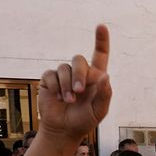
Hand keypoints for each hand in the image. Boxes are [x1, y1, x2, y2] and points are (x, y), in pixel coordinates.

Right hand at [37, 25, 111, 141]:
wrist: (64, 129)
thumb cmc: (85, 120)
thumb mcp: (99, 110)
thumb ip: (105, 94)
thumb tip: (106, 76)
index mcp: (95, 77)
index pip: (100, 55)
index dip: (101, 40)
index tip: (101, 26)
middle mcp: (80, 73)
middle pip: (79, 60)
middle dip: (79, 75)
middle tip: (78, 92)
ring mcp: (64, 75)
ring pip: (64, 68)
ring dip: (66, 86)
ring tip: (69, 101)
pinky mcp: (49, 79)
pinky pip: (51, 75)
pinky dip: (55, 87)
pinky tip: (57, 98)